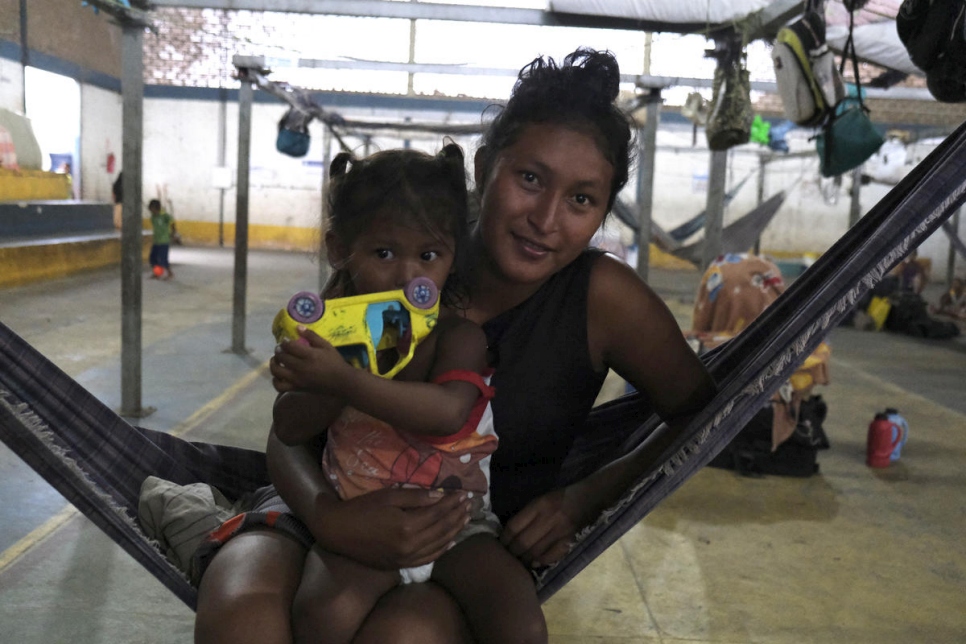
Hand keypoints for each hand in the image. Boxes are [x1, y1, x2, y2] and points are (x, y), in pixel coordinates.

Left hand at [270, 328, 346, 393]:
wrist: (342, 382)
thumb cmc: (335, 362)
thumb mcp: (326, 345)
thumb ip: (312, 336)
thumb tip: (297, 327)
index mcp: (310, 355)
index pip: (289, 346)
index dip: (284, 342)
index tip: (285, 340)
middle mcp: (301, 368)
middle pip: (282, 357)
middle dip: (278, 351)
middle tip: (280, 348)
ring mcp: (298, 379)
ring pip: (277, 371)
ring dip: (273, 363)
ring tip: (276, 360)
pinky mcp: (297, 388)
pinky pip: (280, 386)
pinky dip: (275, 380)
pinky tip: (278, 375)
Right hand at [318, 487, 472, 569]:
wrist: (337, 531)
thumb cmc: (361, 509)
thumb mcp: (388, 496)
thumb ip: (417, 497)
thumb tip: (441, 495)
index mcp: (407, 526)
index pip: (438, 513)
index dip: (453, 502)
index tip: (464, 493)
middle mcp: (409, 545)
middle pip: (442, 529)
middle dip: (457, 515)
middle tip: (470, 504)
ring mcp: (405, 558)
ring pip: (438, 545)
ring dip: (454, 531)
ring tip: (465, 519)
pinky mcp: (399, 565)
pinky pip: (427, 559)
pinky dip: (441, 550)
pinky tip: (450, 541)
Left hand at [501, 487, 588, 568]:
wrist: (591, 497)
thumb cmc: (563, 497)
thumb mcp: (543, 499)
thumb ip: (529, 514)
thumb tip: (512, 533)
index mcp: (539, 505)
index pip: (514, 526)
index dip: (504, 539)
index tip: (500, 545)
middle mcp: (548, 518)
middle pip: (523, 542)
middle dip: (512, 552)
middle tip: (507, 558)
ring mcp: (560, 530)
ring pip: (535, 551)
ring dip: (525, 560)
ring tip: (519, 563)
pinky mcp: (570, 540)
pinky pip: (552, 555)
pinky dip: (541, 561)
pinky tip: (535, 563)